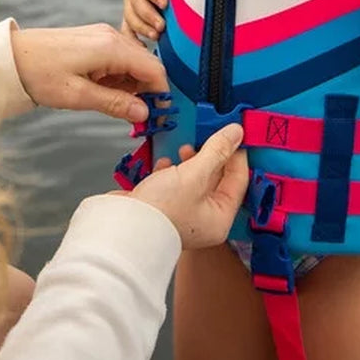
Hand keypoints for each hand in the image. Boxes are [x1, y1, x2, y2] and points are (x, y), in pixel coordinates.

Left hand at [10, 24, 164, 122]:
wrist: (10, 56)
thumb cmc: (39, 75)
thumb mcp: (78, 96)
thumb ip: (115, 103)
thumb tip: (145, 113)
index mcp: (111, 48)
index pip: (154, 69)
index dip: (161, 93)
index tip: (160, 115)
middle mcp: (111, 37)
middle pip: (146, 64)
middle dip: (147, 90)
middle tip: (139, 117)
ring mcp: (103, 36)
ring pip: (133, 62)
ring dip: (132, 85)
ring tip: (117, 107)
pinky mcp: (94, 40)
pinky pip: (118, 59)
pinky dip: (119, 77)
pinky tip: (105, 92)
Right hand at [121, 0, 165, 40]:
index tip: (164, 4)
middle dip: (148, 14)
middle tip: (162, 26)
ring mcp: (131, 4)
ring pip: (129, 15)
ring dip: (142, 27)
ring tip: (156, 36)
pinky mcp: (131, 20)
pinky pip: (126, 30)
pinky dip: (132, 39)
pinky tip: (143, 47)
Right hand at [125, 124, 247, 248]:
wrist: (121, 225)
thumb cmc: (159, 211)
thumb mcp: (194, 175)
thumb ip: (216, 151)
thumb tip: (235, 133)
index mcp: (220, 219)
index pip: (238, 181)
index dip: (237, 155)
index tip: (234, 134)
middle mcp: (203, 220)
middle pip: (216, 179)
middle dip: (211, 156)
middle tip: (208, 135)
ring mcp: (182, 214)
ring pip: (194, 180)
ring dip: (190, 161)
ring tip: (184, 149)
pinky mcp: (163, 208)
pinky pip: (174, 184)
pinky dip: (171, 171)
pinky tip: (165, 163)